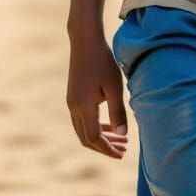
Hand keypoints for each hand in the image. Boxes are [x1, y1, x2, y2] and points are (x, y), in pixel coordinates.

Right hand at [66, 35, 129, 159]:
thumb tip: (122, 135)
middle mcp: (74, 108)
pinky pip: (82, 120)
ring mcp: (71, 103)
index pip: (94, 138)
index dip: (108, 149)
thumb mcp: (114, 87)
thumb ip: (117, 112)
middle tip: (124, 149)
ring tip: (121, 139)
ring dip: (101, 137)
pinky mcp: (73, 97)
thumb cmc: (103, 62)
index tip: (122, 154)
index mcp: (83, 107)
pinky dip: (96, 126)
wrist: (85, 41)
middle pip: (87, 138)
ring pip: (84, 130)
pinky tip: (110, 124)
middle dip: (105, 146)